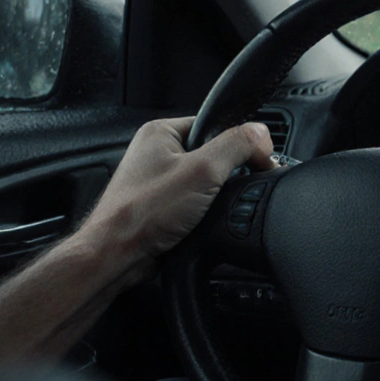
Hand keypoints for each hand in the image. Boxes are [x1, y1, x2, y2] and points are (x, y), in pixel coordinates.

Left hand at [79, 117, 274, 276]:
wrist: (118, 256)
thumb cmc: (144, 212)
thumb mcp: (203, 170)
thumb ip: (236, 146)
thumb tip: (261, 135)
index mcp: (161, 132)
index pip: (215, 124)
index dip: (240, 142)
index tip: (257, 160)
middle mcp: (156, 153)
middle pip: (213, 154)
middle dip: (226, 173)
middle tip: (226, 189)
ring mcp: (158, 181)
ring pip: (205, 182)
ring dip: (215, 196)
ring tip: (209, 209)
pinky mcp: (162, 206)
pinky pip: (195, 203)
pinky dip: (205, 213)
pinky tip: (203, 222)